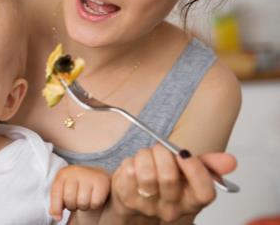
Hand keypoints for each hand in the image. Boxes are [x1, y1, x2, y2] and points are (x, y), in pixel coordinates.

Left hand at [50, 165, 109, 221]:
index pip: (56, 192)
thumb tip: (55, 215)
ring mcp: (89, 175)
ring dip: (83, 206)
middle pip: (69, 199)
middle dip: (72, 206)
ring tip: (85, 199)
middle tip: (76, 202)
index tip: (58, 217)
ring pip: (82, 202)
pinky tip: (94, 198)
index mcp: (63, 174)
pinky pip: (95, 203)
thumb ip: (57, 201)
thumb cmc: (77, 185)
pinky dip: (94, 205)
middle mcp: (75, 172)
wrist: (96, 175)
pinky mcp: (102, 181)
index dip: (56, 208)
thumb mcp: (64, 189)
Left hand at [109, 144, 236, 221]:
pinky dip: (131, 160)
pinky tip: (135, 165)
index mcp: (192, 201)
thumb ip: (209, 164)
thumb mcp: (188, 170)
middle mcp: (171, 208)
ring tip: (147, 156)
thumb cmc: (163, 180)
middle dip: (163, 153)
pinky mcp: (127, 199)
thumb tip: (231, 161)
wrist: (135, 193)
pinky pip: (129, 171)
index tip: (185, 153)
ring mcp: (148, 206)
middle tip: (160, 149)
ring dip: (145, 155)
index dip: (196, 170)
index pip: (204, 193)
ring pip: (147, 173)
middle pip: (169, 178)